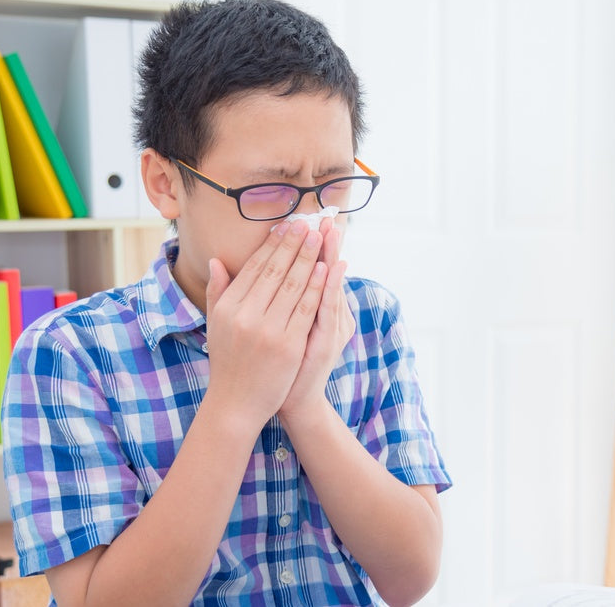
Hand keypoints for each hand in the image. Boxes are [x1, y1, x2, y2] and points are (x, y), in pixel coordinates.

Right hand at [203, 219, 329, 427]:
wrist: (235, 405)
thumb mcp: (216, 326)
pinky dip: (317, 286)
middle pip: (275, 271)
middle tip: (307, 223)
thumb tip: (215, 261)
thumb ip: (218, 292)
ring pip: (293, 285)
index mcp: (228, 307)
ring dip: (308, 258)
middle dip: (293, 244)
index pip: (253, 268)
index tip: (285, 227)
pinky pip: (306, 309)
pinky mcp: (288, 345)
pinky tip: (326, 269)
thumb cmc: (227, 363)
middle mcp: (245, 315)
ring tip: (320, 237)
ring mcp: (267, 330)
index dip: (272, 246)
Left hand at [280, 218, 355, 421]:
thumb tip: (282, 270)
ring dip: (331, 256)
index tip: (315, 218)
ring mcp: (330, 327)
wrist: (294, 399)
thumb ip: (284, 298)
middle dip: (325, 243)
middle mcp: (327, 315)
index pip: (317, 269)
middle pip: (326, 271)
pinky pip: (327, 309)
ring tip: (332, 231)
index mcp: (315, 308)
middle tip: (327, 215)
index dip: (317, 245)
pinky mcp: (328, 341)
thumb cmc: (285, 363)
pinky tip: (332, 268)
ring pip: (330, 285)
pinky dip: (328, 288)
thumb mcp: (289, 327)